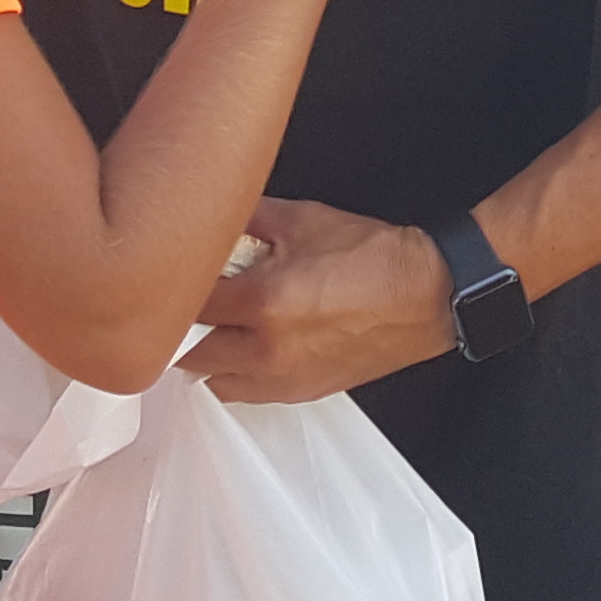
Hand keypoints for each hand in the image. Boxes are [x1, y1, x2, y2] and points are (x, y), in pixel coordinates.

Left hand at [176, 197, 456, 402]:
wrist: (425, 295)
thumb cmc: (373, 258)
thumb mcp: (304, 218)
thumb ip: (249, 215)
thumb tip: (214, 207)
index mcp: (261, 300)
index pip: (185, 304)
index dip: (175, 285)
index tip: (175, 273)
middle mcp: (265, 349)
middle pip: (189, 350)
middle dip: (186, 324)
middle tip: (195, 299)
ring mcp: (282, 378)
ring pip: (212, 379)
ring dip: (207, 354)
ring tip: (220, 324)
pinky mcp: (300, 392)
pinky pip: (245, 393)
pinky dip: (236, 372)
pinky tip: (248, 345)